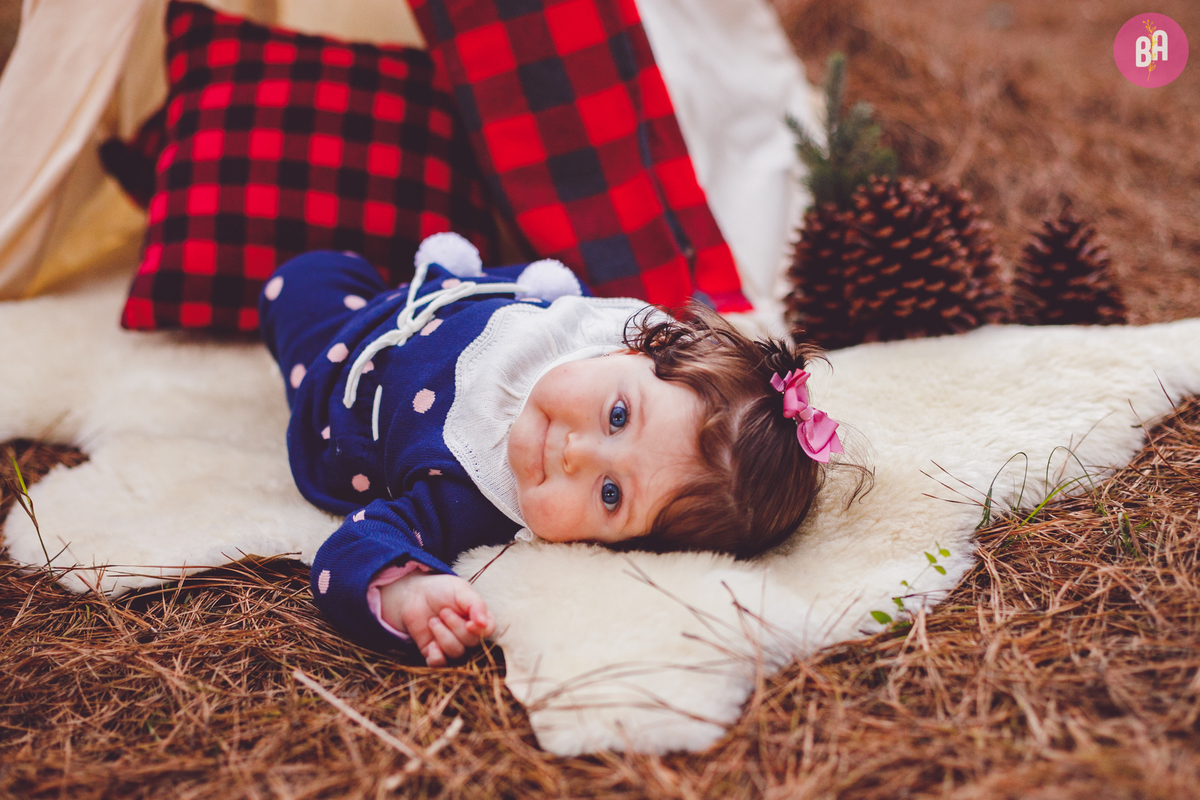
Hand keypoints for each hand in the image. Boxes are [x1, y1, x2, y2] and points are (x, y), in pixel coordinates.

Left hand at [378, 573, 494, 666]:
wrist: (415, 594)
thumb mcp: (460, 590)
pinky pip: (440, 664)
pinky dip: (436, 656)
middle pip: (471, 641)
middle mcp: (469, 634)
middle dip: (455, 626)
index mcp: (478, 618)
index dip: (480, 630)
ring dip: (442, 635)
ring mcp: (452, 645)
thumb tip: (484, 623)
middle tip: (443, 611)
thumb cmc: (442, 590)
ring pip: (456, 652)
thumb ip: (475, 604)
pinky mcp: (435, 653)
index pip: (489, 630)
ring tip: (432, 621)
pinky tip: (431, 644)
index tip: (469, 623)